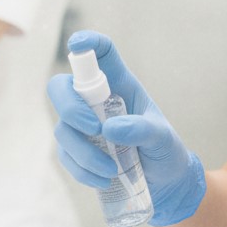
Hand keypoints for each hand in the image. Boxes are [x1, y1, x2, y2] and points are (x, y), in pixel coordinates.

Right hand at [47, 30, 206, 225]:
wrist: (164, 183)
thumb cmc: (165, 151)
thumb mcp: (162, 138)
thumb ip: (142, 130)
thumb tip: (110, 128)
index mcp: (120, 86)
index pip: (100, 55)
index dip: (88, 44)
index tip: (78, 45)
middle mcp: (96, 102)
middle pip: (61, 89)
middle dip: (70, 108)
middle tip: (93, 128)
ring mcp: (83, 127)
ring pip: (62, 129)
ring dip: (83, 152)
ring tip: (111, 170)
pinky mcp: (77, 152)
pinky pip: (65, 157)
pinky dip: (82, 170)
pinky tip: (103, 180)